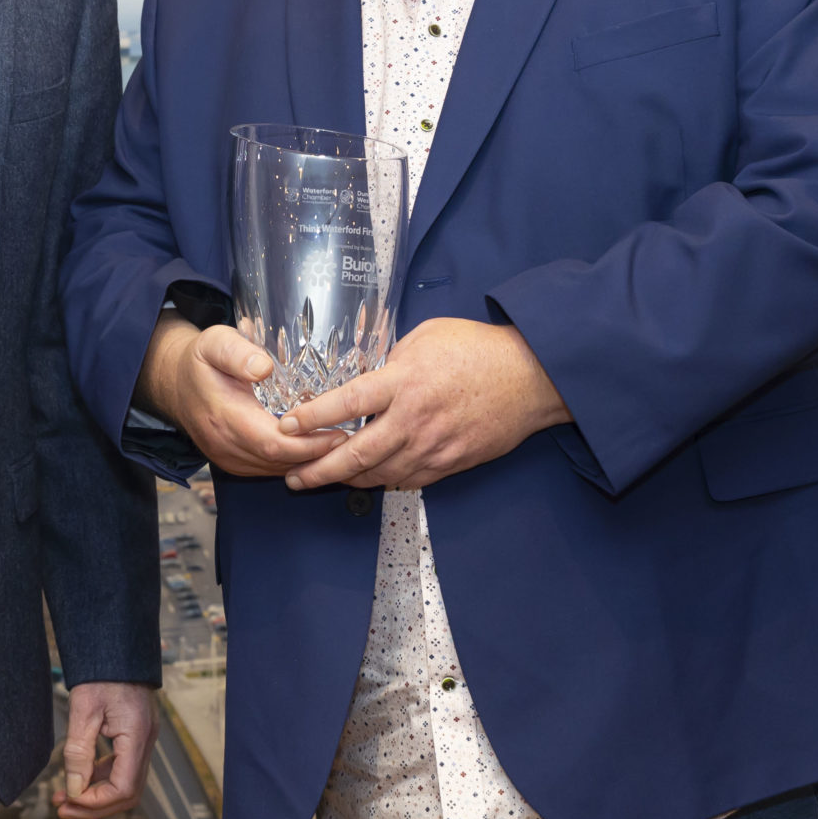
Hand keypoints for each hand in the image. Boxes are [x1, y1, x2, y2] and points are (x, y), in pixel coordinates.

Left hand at [56, 680, 155, 818]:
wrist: (117, 647)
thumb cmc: (102, 672)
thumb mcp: (84, 709)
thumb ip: (79, 751)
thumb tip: (74, 789)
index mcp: (137, 735)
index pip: (124, 788)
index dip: (96, 802)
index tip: (68, 799)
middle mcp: (146, 741)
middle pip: (128, 793)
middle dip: (95, 806)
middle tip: (63, 808)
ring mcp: (143, 739)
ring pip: (125, 783)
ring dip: (96, 794)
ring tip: (64, 796)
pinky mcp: (135, 735)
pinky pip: (121, 767)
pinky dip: (100, 778)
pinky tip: (79, 777)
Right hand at [135, 309, 345, 477]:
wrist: (175, 384)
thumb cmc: (200, 361)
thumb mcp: (214, 342)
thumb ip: (237, 352)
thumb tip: (263, 368)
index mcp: (223, 416)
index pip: (273, 442)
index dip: (309, 443)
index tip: (340, 432)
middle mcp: (225, 445)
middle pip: (280, 461)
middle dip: (318, 454)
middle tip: (351, 440)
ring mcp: (228, 458)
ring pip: (276, 470)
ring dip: (309, 462)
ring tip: (341, 446)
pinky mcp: (234, 463)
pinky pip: (269, 469)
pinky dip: (294, 463)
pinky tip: (316, 450)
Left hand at [278, 317, 568, 491]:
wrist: (531, 378)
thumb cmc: (479, 349)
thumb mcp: (426, 337)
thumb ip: (392, 359)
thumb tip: (369, 376)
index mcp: (404, 382)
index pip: (348, 404)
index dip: (313, 418)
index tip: (286, 426)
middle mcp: (414, 420)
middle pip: (356, 454)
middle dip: (318, 470)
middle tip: (291, 478)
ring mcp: (433, 447)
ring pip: (379, 474)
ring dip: (345, 481)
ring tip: (318, 481)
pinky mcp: (450, 464)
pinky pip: (408, 480)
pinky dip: (382, 482)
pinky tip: (364, 480)